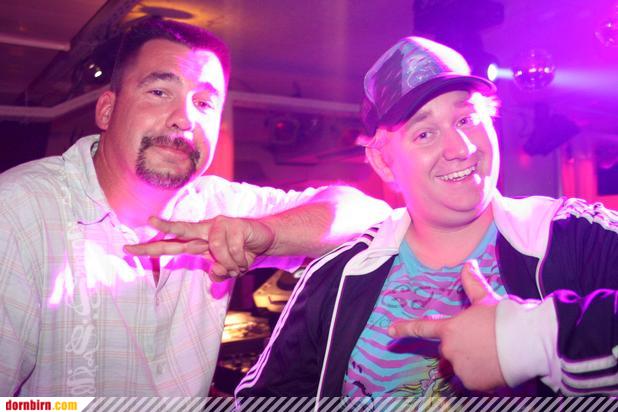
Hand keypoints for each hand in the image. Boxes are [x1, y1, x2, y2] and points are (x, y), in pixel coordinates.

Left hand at [123, 215, 274, 279]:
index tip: (128, 248)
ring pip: (217, 251)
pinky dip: (240, 261)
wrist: (265, 239)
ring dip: (231, 265)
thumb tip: (215, 271)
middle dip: (167, 226)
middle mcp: (206, 231)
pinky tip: (246, 256)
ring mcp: (220, 225)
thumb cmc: (241, 252)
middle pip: (184, 229)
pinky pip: (233, 251)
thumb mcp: (229, 269)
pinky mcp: (235, 225)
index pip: (172, 244)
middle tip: (150, 220)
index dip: (151, 247)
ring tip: (239, 265)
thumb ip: (219, 274)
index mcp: (199, 241)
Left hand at [388, 260, 506, 391]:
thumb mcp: (486, 299)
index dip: (404, 328)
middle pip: (450, 349)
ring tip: (493, 353)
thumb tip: (468, 264)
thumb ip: (473, 283)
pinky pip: (474, 380)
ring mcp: (460, 367)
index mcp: (449, 328)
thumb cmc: (504, 318)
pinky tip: (496, 366)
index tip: (389, 331)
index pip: (422, 327)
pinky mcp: (473, 383)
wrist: (526, 343)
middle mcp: (449, 349)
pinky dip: (483, 375)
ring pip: (462, 365)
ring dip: (473, 361)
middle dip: (463, 346)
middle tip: (484, 341)